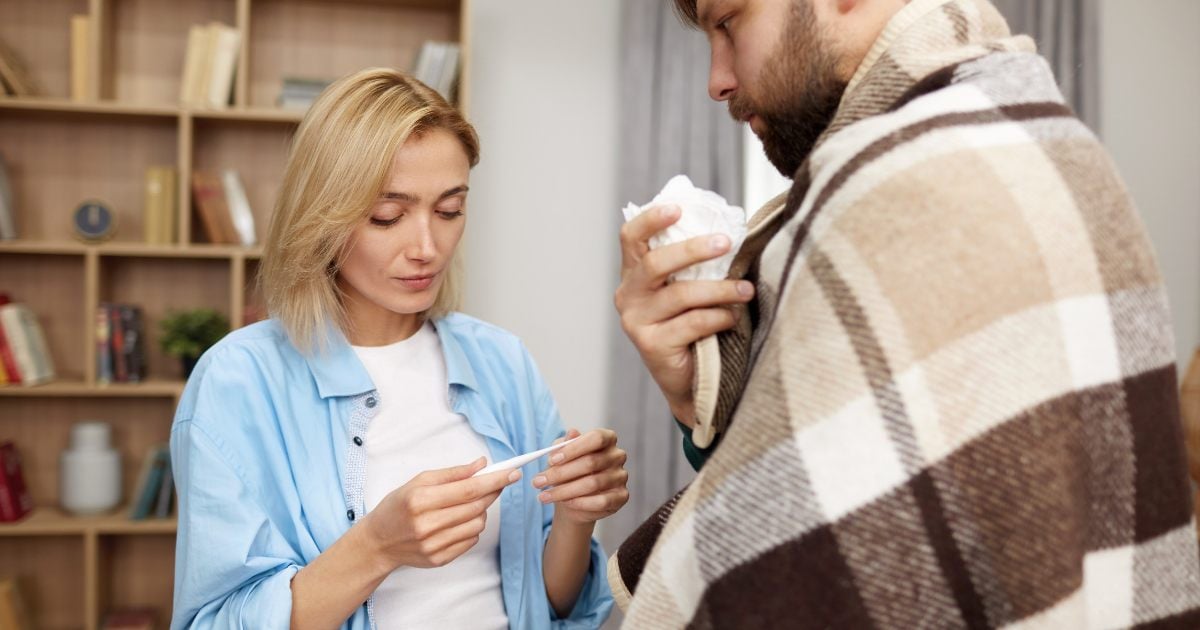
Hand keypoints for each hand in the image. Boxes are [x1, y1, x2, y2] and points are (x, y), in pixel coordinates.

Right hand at [363, 458, 519, 569]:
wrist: (379, 541)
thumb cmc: (398, 506)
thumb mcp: (419, 481)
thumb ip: (452, 473)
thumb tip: (481, 464)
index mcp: (421, 500)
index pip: (469, 489)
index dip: (494, 480)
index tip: (512, 473)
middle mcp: (427, 524)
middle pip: (476, 506)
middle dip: (493, 492)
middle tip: (498, 483)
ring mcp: (434, 545)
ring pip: (478, 524)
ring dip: (481, 511)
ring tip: (469, 504)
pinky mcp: (439, 559)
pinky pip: (471, 541)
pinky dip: (472, 528)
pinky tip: (460, 521)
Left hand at [532, 429, 628, 523]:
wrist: (575, 499)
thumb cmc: (568, 471)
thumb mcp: (561, 456)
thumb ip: (564, 444)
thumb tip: (571, 433)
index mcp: (607, 438)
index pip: (596, 438)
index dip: (574, 448)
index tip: (552, 460)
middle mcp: (617, 456)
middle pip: (591, 462)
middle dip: (561, 473)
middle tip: (538, 481)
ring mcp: (621, 476)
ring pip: (593, 484)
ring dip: (564, 491)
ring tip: (545, 495)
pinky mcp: (621, 496)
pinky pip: (602, 501)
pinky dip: (581, 503)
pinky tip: (566, 503)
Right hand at [615, 205, 754, 426]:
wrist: (692, 382)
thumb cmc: (693, 326)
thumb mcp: (687, 289)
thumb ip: (693, 265)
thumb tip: (728, 229)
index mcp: (634, 275)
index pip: (631, 238)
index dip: (651, 220)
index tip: (678, 209)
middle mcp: (628, 296)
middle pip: (656, 263)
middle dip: (693, 249)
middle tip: (726, 242)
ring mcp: (636, 322)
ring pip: (681, 294)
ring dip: (720, 289)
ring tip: (745, 289)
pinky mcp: (651, 345)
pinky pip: (692, 323)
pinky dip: (718, 316)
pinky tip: (733, 317)